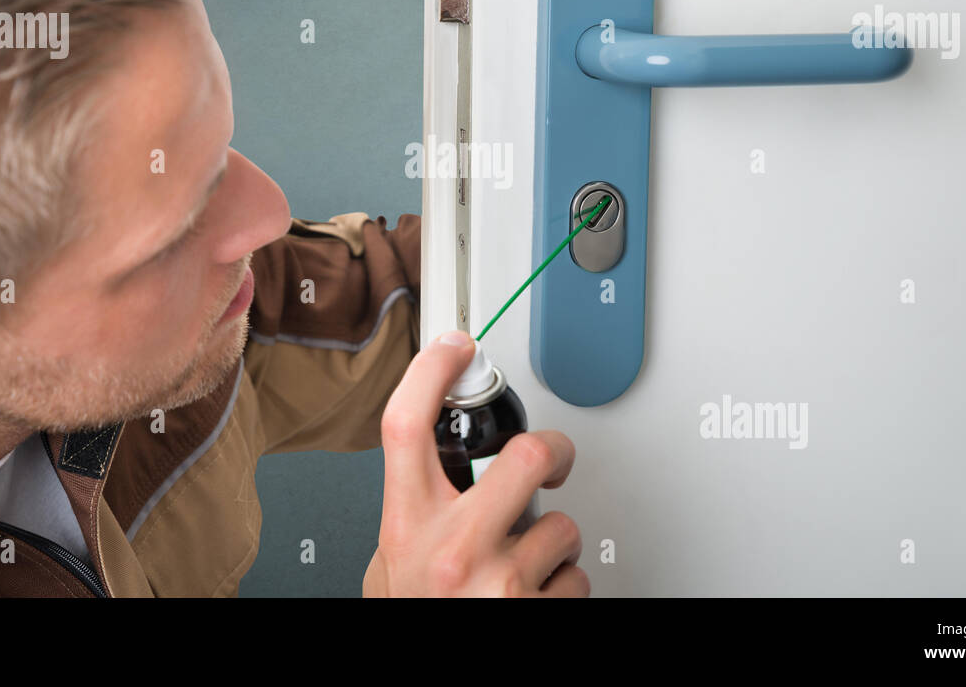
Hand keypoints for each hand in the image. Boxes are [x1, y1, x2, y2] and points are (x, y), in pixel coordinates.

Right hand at [363, 330, 588, 596]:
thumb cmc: (413, 618)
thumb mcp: (387, 566)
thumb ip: (410, 515)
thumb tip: (428, 471)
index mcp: (407, 528)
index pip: (408, 426)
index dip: (432, 372)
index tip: (456, 347)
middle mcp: (454, 551)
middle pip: (527, 454)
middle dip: (555, 450)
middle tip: (553, 461)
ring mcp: (500, 585)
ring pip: (563, 527)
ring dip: (555, 545)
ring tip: (528, 565)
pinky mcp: (537, 613)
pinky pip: (577, 579)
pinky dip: (564, 588)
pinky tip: (537, 596)